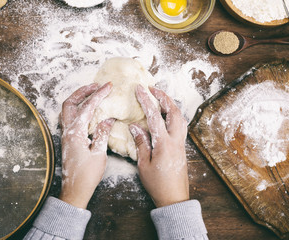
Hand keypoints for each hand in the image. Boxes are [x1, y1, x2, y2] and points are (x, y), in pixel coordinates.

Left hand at [59, 83, 113, 208]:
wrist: (75, 190)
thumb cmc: (87, 175)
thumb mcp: (98, 154)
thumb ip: (102, 134)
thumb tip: (107, 119)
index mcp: (75, 133)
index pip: (87, 108)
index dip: (98, 95)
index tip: (108, 86)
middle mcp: (67, 131)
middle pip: (69, 104)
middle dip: (82, 92)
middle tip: (95, 85)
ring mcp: (66, 135)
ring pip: (68, 110)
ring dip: (79, 99)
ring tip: (92, 94)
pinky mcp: (69, 140)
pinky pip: (71, 119)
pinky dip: (79, 110)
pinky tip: (89, 112)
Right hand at [129, 85, 188, 207]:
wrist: (174, 198)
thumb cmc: (157, 184)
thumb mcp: (144, 164)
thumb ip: (141, 143)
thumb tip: (135, 125)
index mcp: (164, 144)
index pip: (154, 116)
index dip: (146, 100)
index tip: (140, 89)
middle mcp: (176, 140)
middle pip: (174, 112)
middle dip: (164, 97)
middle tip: (153, 89)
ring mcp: (181, 143)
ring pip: (180, 117)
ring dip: (170, 105)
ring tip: (160, 99)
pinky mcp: (182, 147)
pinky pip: (180, 125)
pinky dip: (174, 115)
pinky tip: (166, 116)